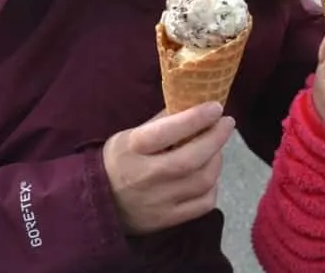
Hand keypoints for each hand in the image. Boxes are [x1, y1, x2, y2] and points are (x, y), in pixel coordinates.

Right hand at [102, 102, 234, 233]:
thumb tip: (192, 104)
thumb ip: (160, 122)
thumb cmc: (118, 161)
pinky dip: (213, 187)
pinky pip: (203, 204)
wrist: (98, 203)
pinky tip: (209, 176)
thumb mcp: (129, 135)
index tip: (216, 107)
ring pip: (202, 181)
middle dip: (216, 138)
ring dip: (216, 160)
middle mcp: (148, 176)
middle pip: (192, 159)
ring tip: (215, 148)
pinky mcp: (168, 220)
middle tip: (227, 123)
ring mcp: (159, 202)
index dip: (195, 118)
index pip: (168, 131)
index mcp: (134, 149)